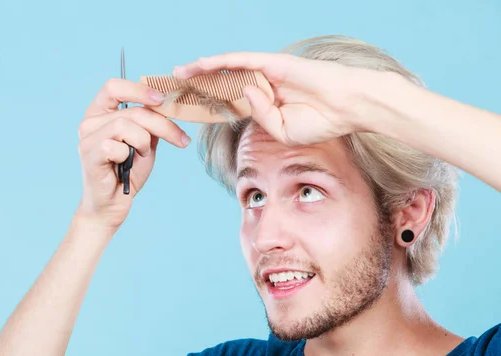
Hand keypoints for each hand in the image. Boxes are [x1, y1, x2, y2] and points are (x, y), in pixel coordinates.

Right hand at [75, 78, 190, 229]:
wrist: (112, 205)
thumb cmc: (127, 173)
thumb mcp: (145, 144)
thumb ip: (150, 124)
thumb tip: (166, 105)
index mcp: (100, 113)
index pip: (114, 87)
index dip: (139, 89)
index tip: (162, 100)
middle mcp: (90, 122)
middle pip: (132, 111)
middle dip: (162, 125)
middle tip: (180, 139)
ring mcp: (86, 138)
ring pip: (125, 125)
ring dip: (143, 143)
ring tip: (141, 156)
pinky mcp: (89, 155)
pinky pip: (115, 146)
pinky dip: (127, 156)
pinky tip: (124, 166)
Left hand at [173, 52, 379, 145]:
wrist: (346, 108)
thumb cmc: (320, 123)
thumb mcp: (282, 130)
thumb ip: (259, 115)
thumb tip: (243, 92)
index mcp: (263, 105)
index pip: (227, 104)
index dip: (205, 105)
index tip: (185, 111)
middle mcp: (261, 86)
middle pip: (222, 84)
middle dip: (197, 86)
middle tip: (173, 88)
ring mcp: (266, 73)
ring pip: (226, 70)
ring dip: (201, 71)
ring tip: (178, 74)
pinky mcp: (272, 62)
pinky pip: (240, 60)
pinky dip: (220, 61)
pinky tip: (200, 64)